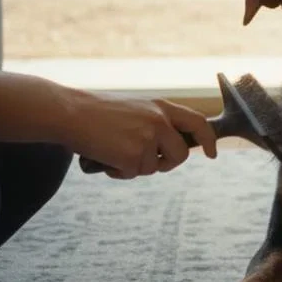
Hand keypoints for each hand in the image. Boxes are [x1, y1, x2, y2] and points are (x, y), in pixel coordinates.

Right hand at [61, 92, 218, 178]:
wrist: (69, 113)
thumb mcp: (134, 109)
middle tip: (143, 161)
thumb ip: (155, 124)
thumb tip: (170, 149)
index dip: (208, 140)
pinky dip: (118, 171)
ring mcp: (147, 138)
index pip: (198, 122)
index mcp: (161, 107)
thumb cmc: (97, 113)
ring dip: (134, 166)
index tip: (211, 154)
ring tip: (113, 150)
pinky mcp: (132, 155)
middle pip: (179, 155)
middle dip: (165, 164)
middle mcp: (159, 121)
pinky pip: (133, 174)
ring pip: (152, 168)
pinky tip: (105, 156)